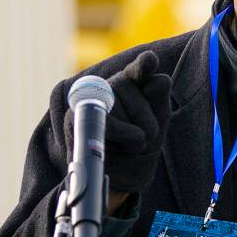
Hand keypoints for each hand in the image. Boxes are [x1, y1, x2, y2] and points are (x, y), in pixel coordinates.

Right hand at [65, 50, 171, 201]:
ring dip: (135, 135)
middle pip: (140, 93)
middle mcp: (112, 84)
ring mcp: (92, 99)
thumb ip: (160, 98)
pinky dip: (123, 137)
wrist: (121, 177)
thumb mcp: (158, 121)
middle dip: (148, 121)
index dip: (145, 64)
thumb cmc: (141, 144)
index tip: (149, 60)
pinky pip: (108, 123)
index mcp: (133, 80)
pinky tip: (123, 145)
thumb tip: (160, 79)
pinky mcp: (77, 116)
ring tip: (128, 144)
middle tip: (142, 136)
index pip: (140, 69)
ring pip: (125, 109)